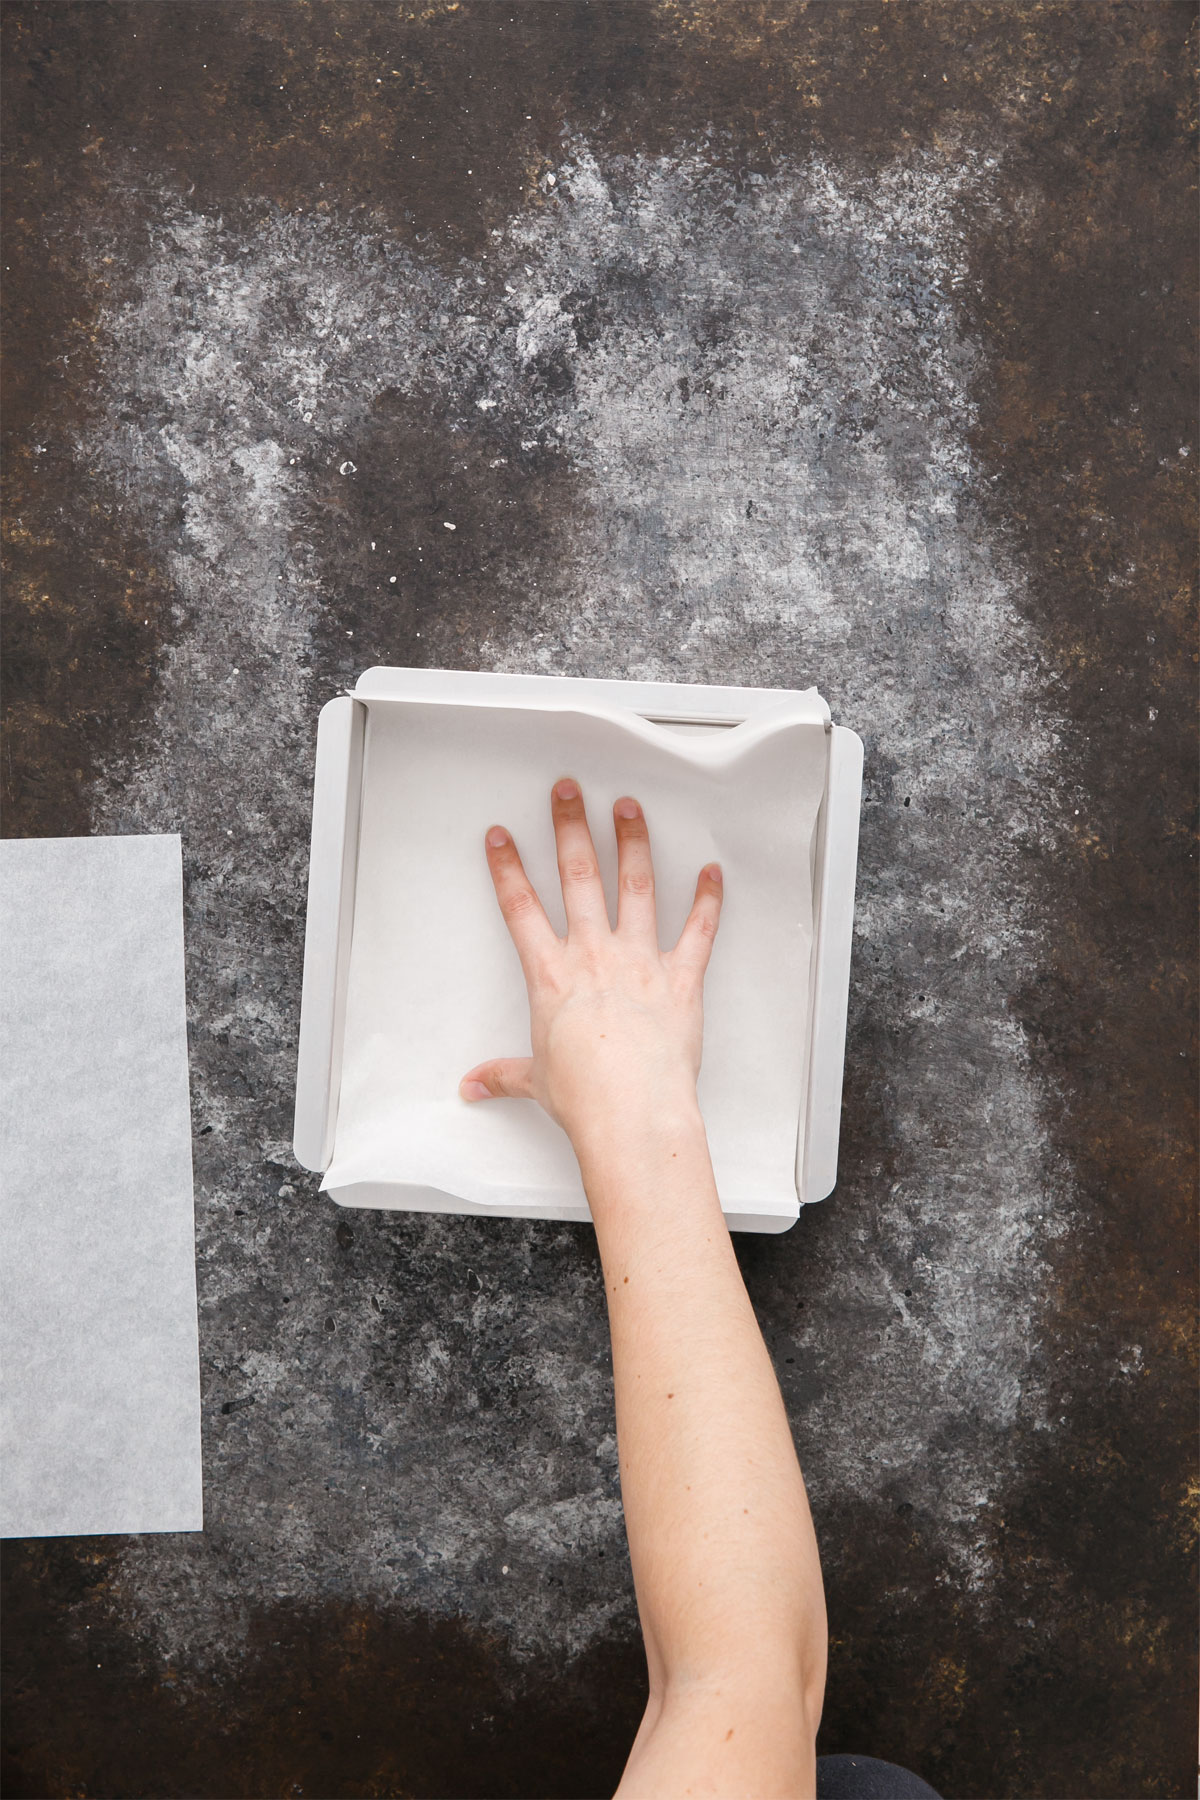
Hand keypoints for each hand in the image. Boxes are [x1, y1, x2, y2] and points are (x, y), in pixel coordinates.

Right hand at [458, 778, 723, 1153]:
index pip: (520, 908)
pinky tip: (712, 874)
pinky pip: (699, 932)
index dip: (507, 867)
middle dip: (572, 827)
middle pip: (578, 877)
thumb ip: (504, 1075)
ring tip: (630, 809)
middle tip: (569, 792)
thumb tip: (475, 1085)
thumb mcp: (535, 1080)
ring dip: (633, 844)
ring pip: (635, 887)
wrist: (631, 1110)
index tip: (501, 837)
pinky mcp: (681, 980)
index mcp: (551, 975)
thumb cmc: (586, 1096)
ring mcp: (640, 962)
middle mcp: (594, 956)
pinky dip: (708, 901)